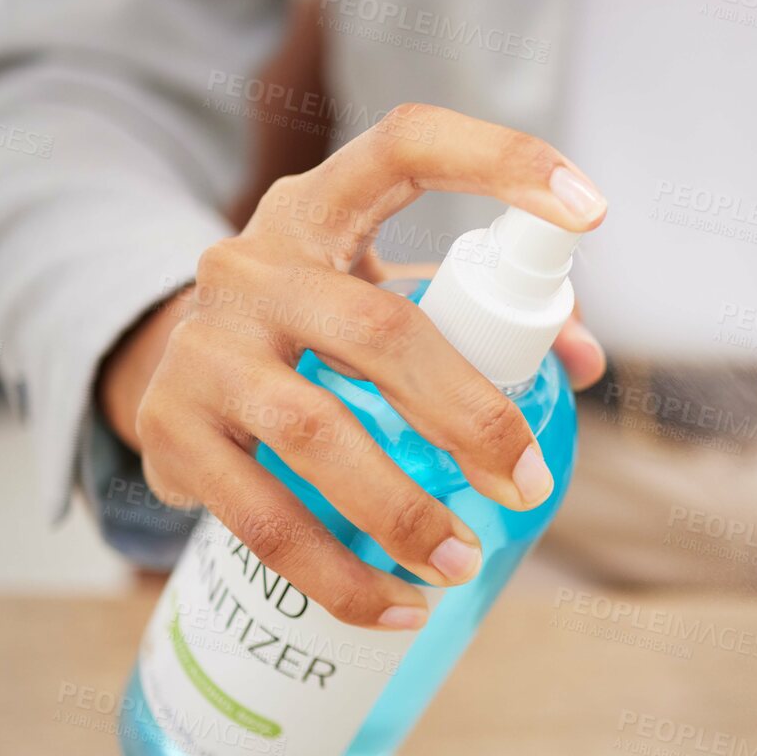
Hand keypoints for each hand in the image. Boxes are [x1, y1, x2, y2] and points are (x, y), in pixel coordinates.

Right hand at [98, 105, 607, 629]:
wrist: (164, 362)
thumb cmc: (316, 325)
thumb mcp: (384, 294)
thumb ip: (482, 314)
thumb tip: (584, 363)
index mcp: (322, 210)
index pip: (408, 146)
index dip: (500, 162)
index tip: (592, 211)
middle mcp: (253, 264)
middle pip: (376, 331)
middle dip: (469, 414)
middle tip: (528, 485)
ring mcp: (205, 349)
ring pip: (315, 434)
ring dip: (404, 512)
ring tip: (464, 564)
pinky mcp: (171, 434)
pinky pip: (264, 522)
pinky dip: (339, 577)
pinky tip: (399, 610)